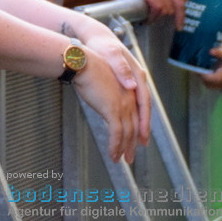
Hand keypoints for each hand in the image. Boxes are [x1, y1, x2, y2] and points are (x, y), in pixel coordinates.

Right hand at [72, 47, 140, 162]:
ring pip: (128, 132)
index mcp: (129, 89)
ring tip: (119, 159)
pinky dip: (115, 146)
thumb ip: (110, 93)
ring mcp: (122, 103)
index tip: (139, 142)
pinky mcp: (112, 108)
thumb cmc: (89, 68)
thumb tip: (108, 105)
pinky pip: (117, 133)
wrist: (82, 62)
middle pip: (135, 125)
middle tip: (130, 157)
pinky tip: (112, 154)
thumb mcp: (104, 80)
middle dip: (133, 144)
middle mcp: (130, 97)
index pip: (139, 113)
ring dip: (124, 148)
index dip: (139, 129)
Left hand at [80, 30, 150, 145]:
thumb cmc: (103, 45)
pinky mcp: (123, 85)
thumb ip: (122, 69)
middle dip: (142, 127)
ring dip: (136, 125)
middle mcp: (137, 81)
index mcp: (137, 74)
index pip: (144, 101)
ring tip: (134, 143)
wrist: (97, 37)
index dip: (144, 119)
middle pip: (143, 108)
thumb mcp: (111, 54)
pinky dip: (128, 117)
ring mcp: (131, 84)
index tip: (143, 134)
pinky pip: (129, 105)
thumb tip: (132, 86)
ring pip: (137, 108)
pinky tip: (125, 127)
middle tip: (141, 145)